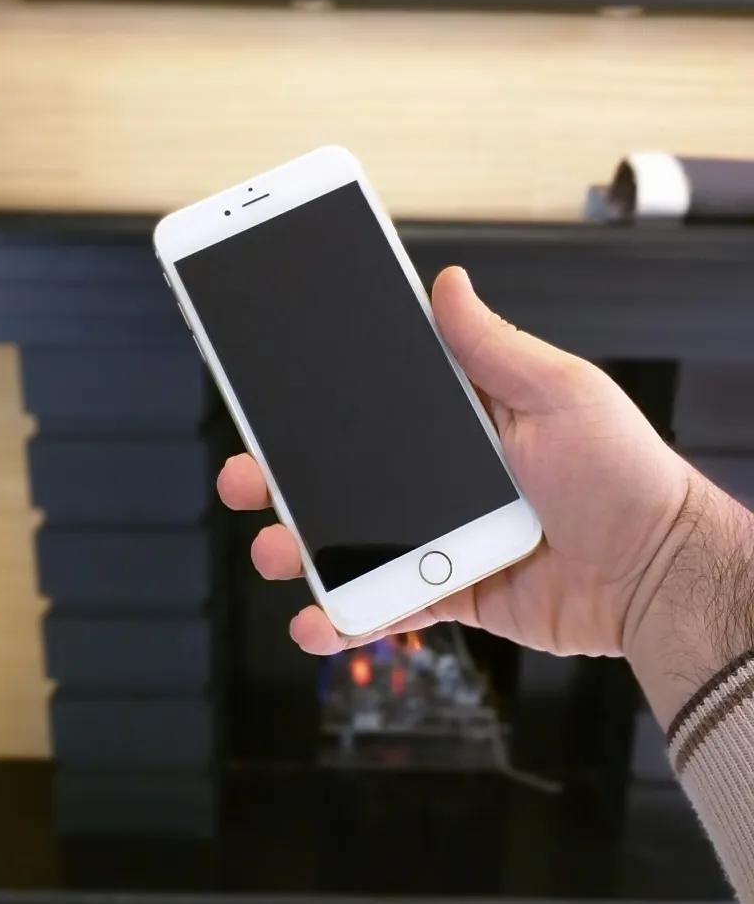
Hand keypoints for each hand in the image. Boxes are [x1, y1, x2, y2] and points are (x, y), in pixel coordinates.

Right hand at [217, 266, 690, 666]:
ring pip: (355, 541)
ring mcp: (444, 536)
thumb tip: (448, 284)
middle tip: (246, 476)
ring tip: (275, 550)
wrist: (658, 574)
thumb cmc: (622, 473)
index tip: (269, 394)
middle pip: (347, 474)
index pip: (375, 401)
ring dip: (302, 548)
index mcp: (465, 420)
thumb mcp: (559, 392)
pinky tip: (317, 618)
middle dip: (285, 477)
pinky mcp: (452, 591)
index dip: (319, 401)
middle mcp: (446, 476)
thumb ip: (493, 348)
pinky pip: (389, 603)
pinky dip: (349, 614)